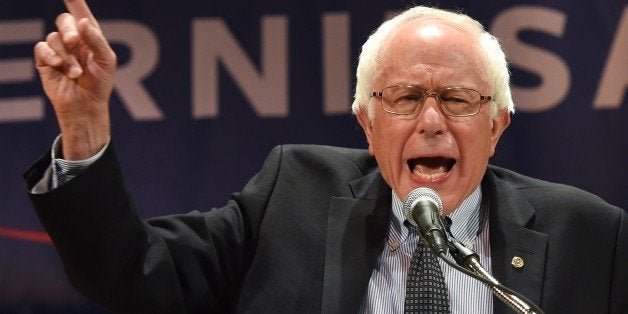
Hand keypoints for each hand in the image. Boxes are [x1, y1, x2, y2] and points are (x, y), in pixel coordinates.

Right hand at [34, 0, 115, 159]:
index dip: (75, 1)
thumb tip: (82, 22)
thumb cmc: (100, 83)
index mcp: (90, 37)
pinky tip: (59, 66)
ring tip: (75, 73)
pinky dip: (50, 55)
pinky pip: (41, 48)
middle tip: (74, 42)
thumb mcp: (107, 61)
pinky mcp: (45, 61)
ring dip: (65, 55)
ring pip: (54, 38)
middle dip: (68, 30)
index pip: (81, 14)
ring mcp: (58, 50)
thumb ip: (97, 40)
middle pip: (63, 20)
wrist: (86, 106)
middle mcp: (73, 41)